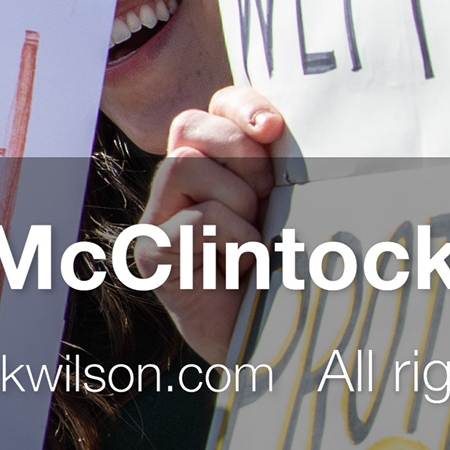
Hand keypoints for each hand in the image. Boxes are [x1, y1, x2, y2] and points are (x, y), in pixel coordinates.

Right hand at [146, 84, 289, 363]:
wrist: (281, 343)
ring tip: (255, 242)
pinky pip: (194, 220)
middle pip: (192, 127)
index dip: (243, 106)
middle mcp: (178, 189)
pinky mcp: (152, 255)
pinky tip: (242, 265)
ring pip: (186, 165)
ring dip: (237, 203)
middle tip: (269, 202)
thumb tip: (272, 127)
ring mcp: (158, 220)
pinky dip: (231, 239)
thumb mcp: (296, 202)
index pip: (216, 106)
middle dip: (242, 157)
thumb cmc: (294, 272)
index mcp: (215, 166)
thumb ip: (283, 160)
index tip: (273, 130)